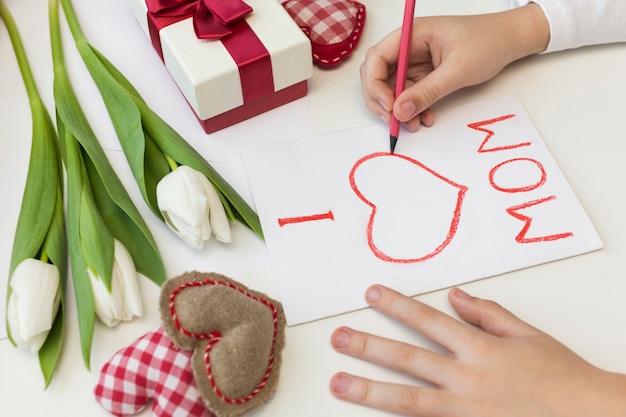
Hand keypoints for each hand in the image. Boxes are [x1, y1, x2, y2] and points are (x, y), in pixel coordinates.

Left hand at [330, 285, 625, 416]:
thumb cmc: (561, 376)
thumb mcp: (527, 335)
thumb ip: (488, 314)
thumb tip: (456, 295)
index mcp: (480, 348)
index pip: (428, 321)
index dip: (397, 305)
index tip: (372, 293)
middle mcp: (467, 379)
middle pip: (407, 358)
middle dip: (368, 346)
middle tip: (338, 338)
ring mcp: (465, 410)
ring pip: (407, 399)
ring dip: (369, 390)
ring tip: (338, 384)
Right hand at [360, 4, 548, 131]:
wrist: (508, 41)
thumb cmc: (487, 42)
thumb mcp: (458, 70)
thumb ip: (427, 92)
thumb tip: (400, 111)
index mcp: (411, 35)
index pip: (377, 58)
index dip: (375, 84)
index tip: (389, 106)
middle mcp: (407, 47)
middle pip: (376, 75)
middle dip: (381, 100)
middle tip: (394, 120)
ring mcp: (413, 62)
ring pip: (390, 89)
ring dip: (398, 110)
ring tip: (414, 123)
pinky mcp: (422, 75)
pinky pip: (407, 95)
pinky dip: (412, 110)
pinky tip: (425, 118)